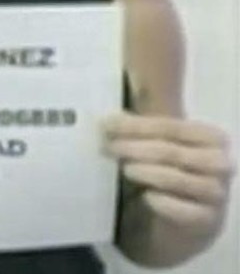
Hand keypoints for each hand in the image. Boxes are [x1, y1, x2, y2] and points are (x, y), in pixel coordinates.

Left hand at [104, 112, 233, 232]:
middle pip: (172, 152)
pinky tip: (147, 196)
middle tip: (108, 147)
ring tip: (125, 169)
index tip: (106, 125)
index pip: (171, 127)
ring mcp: (216, 193)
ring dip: (147, 172)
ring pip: (177, 180)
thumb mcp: (161, 140)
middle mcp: (221, 164)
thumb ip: (146, 119)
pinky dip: (164, 203)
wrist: (183, 216)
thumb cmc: (169, 169)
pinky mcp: (208, 220)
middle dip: (135, 148)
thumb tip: (116, 107)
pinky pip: (185, 211)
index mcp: (213, 138)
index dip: (136, 125)